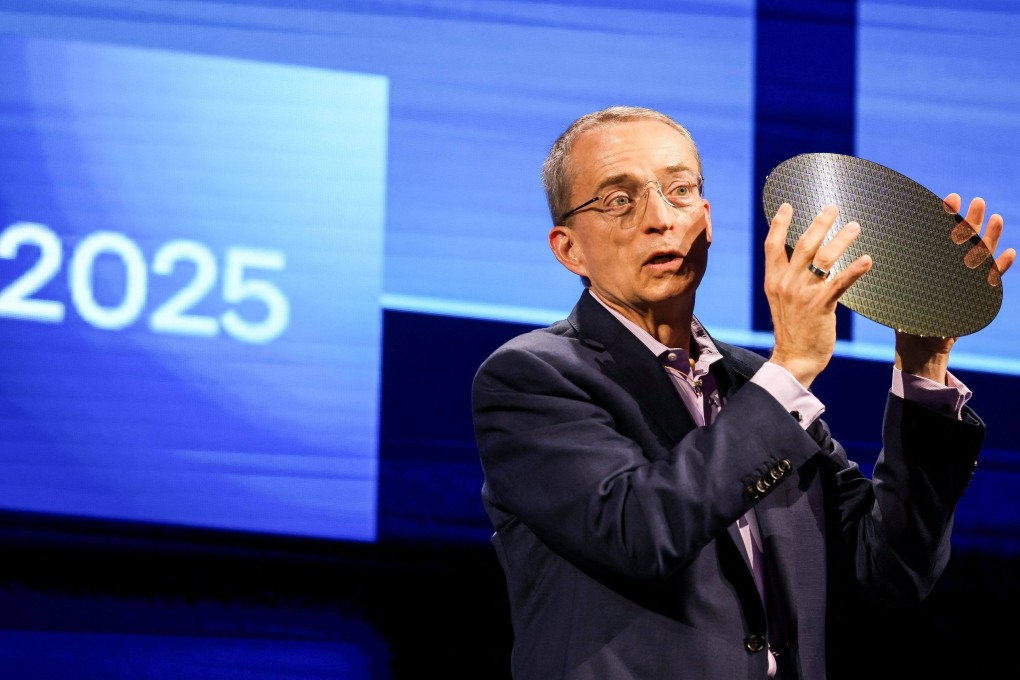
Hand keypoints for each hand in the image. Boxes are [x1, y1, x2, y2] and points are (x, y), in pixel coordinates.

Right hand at [764, 203, 871, 388]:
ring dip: (841, 239)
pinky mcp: (820, 305)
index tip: (787, 205)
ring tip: (855, 226)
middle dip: (819, 223)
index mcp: (773, 281)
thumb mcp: (782, 300)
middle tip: (833, 207)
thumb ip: (788, 278)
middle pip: (802, 245)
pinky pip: (840, 282)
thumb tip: (803, 259)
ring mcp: (802, 294)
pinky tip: (868, 259)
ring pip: (823, 258)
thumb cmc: (793, 329)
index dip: (780, 223)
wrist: (794, 358)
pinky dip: (855, 269)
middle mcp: (785, 283)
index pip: (772, 245)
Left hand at [895, 194, 1015, 382]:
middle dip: (969, 220)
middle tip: (973, 201)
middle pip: (963, 240)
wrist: (917, 347)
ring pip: (981, 256)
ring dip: (989, 238)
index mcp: (931, 264)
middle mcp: (950, 269)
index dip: (945, 217)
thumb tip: (870, 251)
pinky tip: (1009, 254)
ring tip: (995, 218)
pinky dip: (1001, 269)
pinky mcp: (976, 298)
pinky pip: (992, 282)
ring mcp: (966, 282)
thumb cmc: (904, 318)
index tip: (947, 200)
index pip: (939, 236)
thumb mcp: (899, 291)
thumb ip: (897, 272)